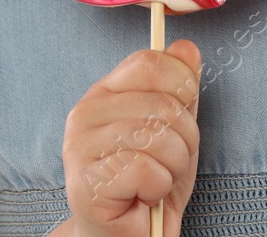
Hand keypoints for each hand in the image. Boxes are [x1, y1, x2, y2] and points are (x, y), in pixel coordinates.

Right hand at [62, 39, 201, 236]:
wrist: (133, 236)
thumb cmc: (151, 184)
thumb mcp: (177, 130)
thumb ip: (180, 90)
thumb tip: (187, 49)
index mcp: (105, 92)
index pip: (150, 62)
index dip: (182, 88)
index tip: (179, 121)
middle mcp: (85, 113)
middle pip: (162, 104)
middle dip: (184, 141)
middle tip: (166, 165)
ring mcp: (79, 148)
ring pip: (157, 136)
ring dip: (172, 168)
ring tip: (155, 182)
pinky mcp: (85, 184)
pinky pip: (145, 169)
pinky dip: (157, 187)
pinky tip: (142, 198)